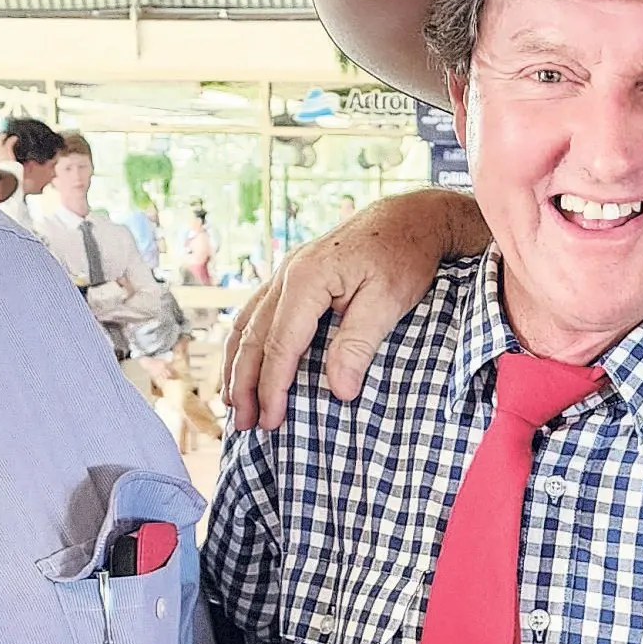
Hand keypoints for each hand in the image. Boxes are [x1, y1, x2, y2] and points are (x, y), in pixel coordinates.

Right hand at [224, 191, 491, 429]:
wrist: (408, 219)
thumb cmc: (402, 257)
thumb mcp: (388, 301)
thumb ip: (358, 344)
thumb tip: (339, 391)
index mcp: (307, 279)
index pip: (280, 344)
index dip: (273, 387)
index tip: (272, 422)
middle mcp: (286, 274)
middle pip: (253, 338)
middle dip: (244, 384)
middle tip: (244, 425)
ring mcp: (284, 273)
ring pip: (245, 325)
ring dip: (236, 366)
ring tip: (234, 404)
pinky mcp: (291, 277)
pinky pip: (254, 313)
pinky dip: (245, 345)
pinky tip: (243, 366)